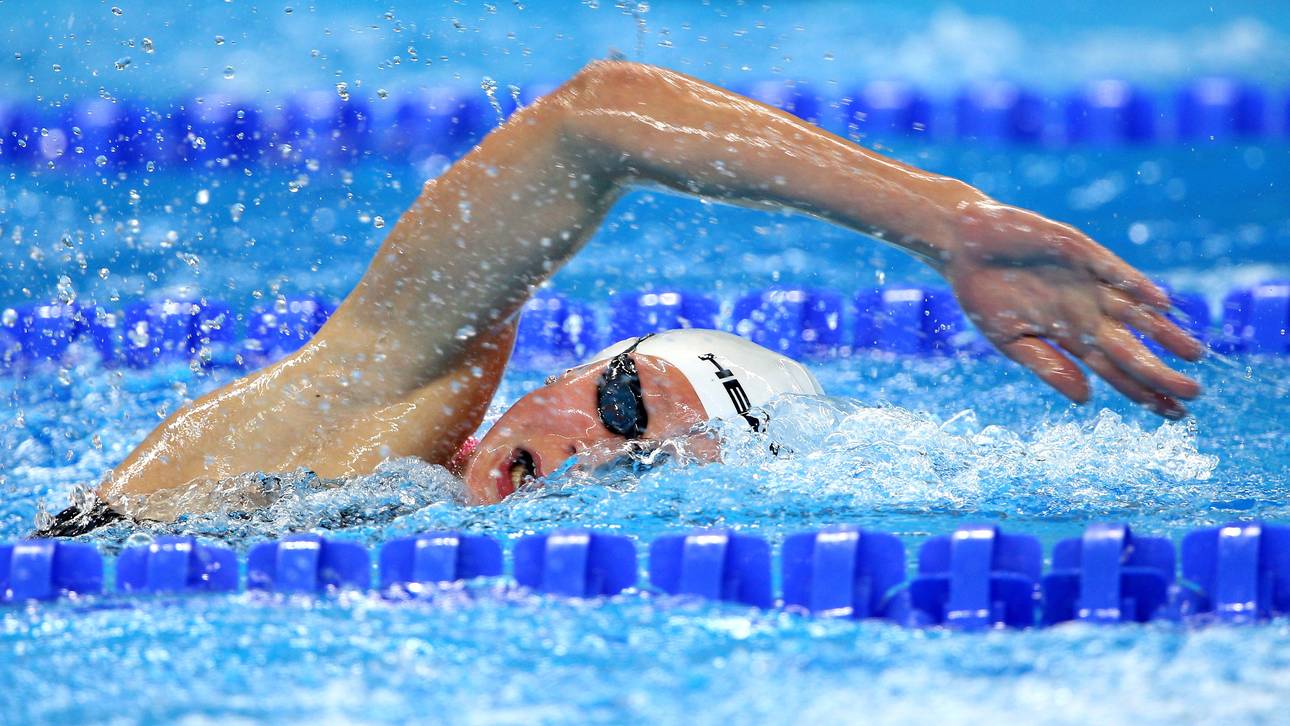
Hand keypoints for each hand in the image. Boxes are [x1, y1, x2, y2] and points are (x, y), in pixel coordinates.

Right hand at [940, 200, 1203, 417]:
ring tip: (1196, 353)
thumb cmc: (983, 294)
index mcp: (1069, 336)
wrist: (964, 244)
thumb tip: (1088, 400)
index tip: (1174, 415)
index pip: (1115, 370)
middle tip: (1195, 394)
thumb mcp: (1010, 341)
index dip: (1143, 392)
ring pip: (1135, 312)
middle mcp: (1086, 312)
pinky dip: (1136, 286)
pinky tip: (1161, 303)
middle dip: (1162, 371)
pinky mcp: (1079, 253)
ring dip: (1164, 332)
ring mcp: (1086, 283)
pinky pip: (1113, 272)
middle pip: (1132, 347)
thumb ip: (1049, 367)